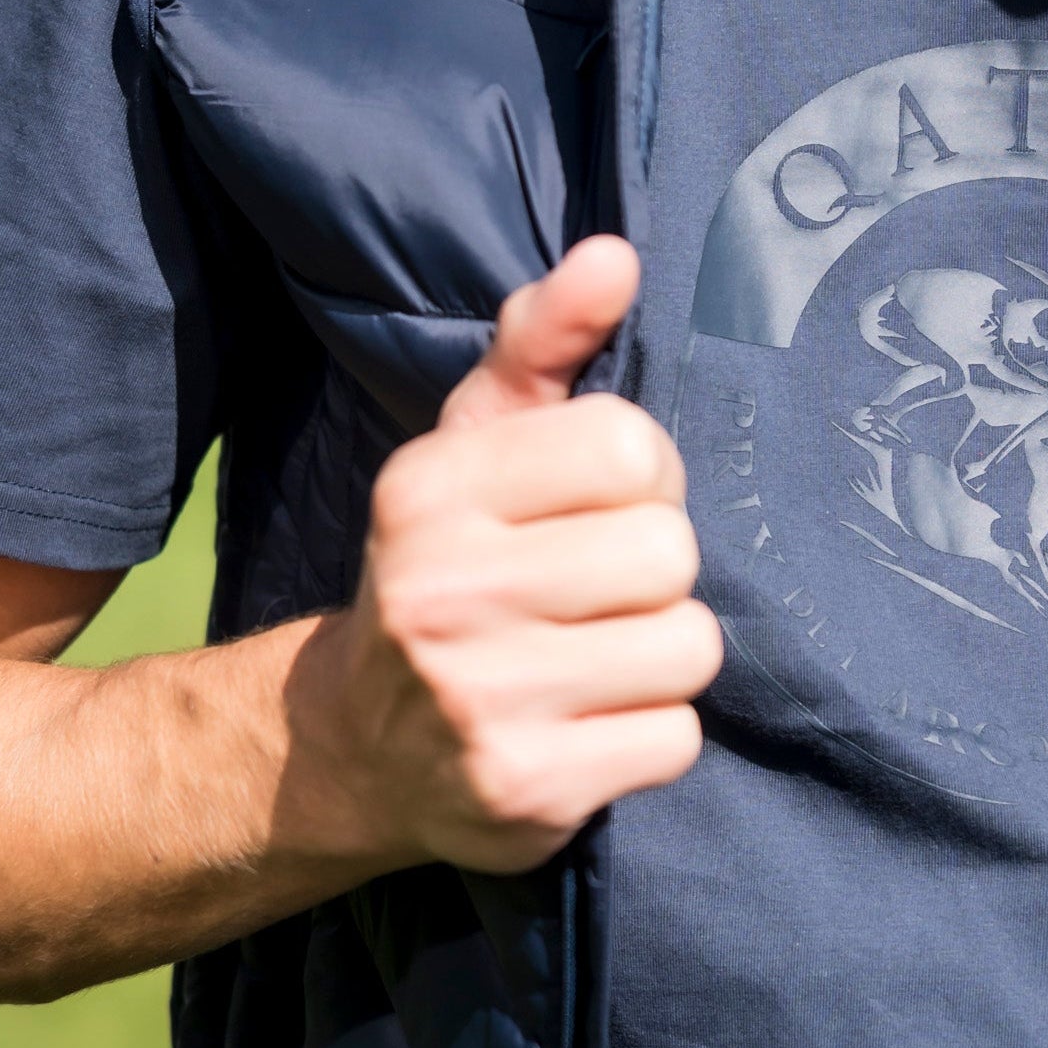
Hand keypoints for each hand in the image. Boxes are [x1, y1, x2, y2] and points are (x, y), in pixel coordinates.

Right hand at [316, 236, 720, 875]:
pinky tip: (589, 724)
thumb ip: (545, 338)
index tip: (593, 507)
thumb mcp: (475, 440)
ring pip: (688, 646)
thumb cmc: (451, 564)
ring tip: (595, 657)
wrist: (359, 747)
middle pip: (668, 551)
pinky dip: (649, 734)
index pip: (629, 445)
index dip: (639, 476)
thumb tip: (617, 254)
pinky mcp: (526, 792)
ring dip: (661, 654)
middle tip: (594, 592)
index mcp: (431, 489)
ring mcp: (481, 700)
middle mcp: (444, 591)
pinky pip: (676, 738)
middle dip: (653, 570)